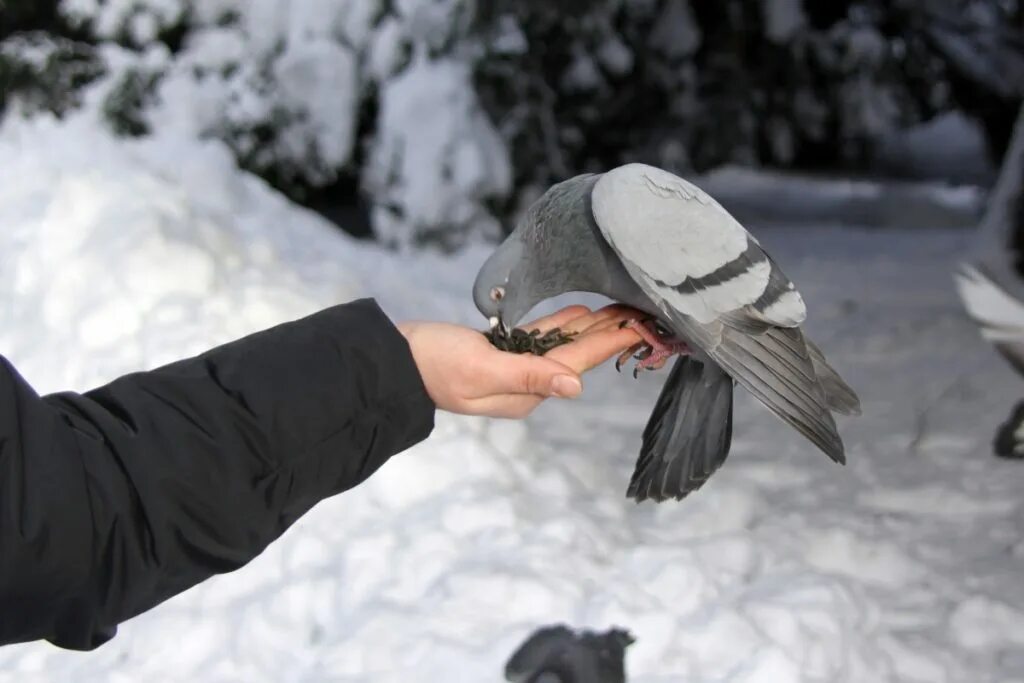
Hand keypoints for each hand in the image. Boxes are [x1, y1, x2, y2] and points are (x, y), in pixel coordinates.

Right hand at [398, 305, 642, 417]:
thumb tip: (576, 388)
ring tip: (621, 310)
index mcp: (526, 391)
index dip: (610, 343)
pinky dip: (563, 324)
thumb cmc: (433, 365)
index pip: (578, 364)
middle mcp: (526, 384)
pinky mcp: (500, 353)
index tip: (641, 327)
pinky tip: (580, 312)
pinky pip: (541, 338)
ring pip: (563, 345)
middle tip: (643, 311)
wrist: (394, 362)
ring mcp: (514, 369)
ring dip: (592, 327)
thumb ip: (529, 376)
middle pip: (577, 355)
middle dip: (610, 333)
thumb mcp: (481, 369)